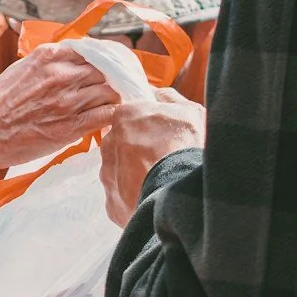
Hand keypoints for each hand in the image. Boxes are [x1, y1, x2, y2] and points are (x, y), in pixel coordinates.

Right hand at [0, 43, 123, 178]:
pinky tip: (106, 119)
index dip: (103, 59)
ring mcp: (69, 100)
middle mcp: (62, 74)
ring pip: (110, 92)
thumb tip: (64, 63)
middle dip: (111, 79)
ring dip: (112, 98)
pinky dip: (111, 116)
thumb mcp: (18, 69)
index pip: (92, 50)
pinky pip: (107, 115)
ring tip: (109, 104)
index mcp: (48, 56)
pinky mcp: (72, 126)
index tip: (106, 67)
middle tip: (112, 88)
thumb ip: (45, 64)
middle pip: (105, 71)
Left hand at [98, 88, 205, 224]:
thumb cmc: (187, 147)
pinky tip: (152, 196)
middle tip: (160, 158)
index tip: (158, 135)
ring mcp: (107, 175)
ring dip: (133, 174)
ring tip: (158, 180)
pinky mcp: (111, 203)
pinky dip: (133, 197)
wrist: (181, 192)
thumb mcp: (189, 112)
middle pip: (119, 144)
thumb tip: (156, 94)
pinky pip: (120, 197)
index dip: (144, 126)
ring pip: (118, 171)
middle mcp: (108, 144)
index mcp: (125, 117)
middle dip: (136, 150)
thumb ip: (168, 98)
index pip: (127, 117)